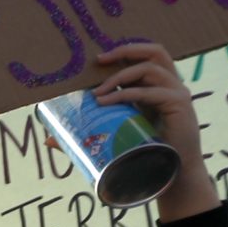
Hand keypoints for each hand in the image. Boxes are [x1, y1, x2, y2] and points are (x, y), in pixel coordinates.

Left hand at [87, 43, 212, 218]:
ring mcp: (177, 93)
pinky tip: (105, 102)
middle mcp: (170, 85)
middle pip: (155, 51)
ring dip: (119, 77)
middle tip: (98, 61)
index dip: (124, 52)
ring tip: (96, 93)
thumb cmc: (145, 154)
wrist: (172, 175)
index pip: (146, 57)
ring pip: (149, 69)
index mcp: (158, 86)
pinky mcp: (179, 105)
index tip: (96, 61)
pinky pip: (150, 93)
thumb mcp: (116, 136)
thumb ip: (87, 133)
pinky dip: (125, 94)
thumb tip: (49, 140)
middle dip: (125, 50)